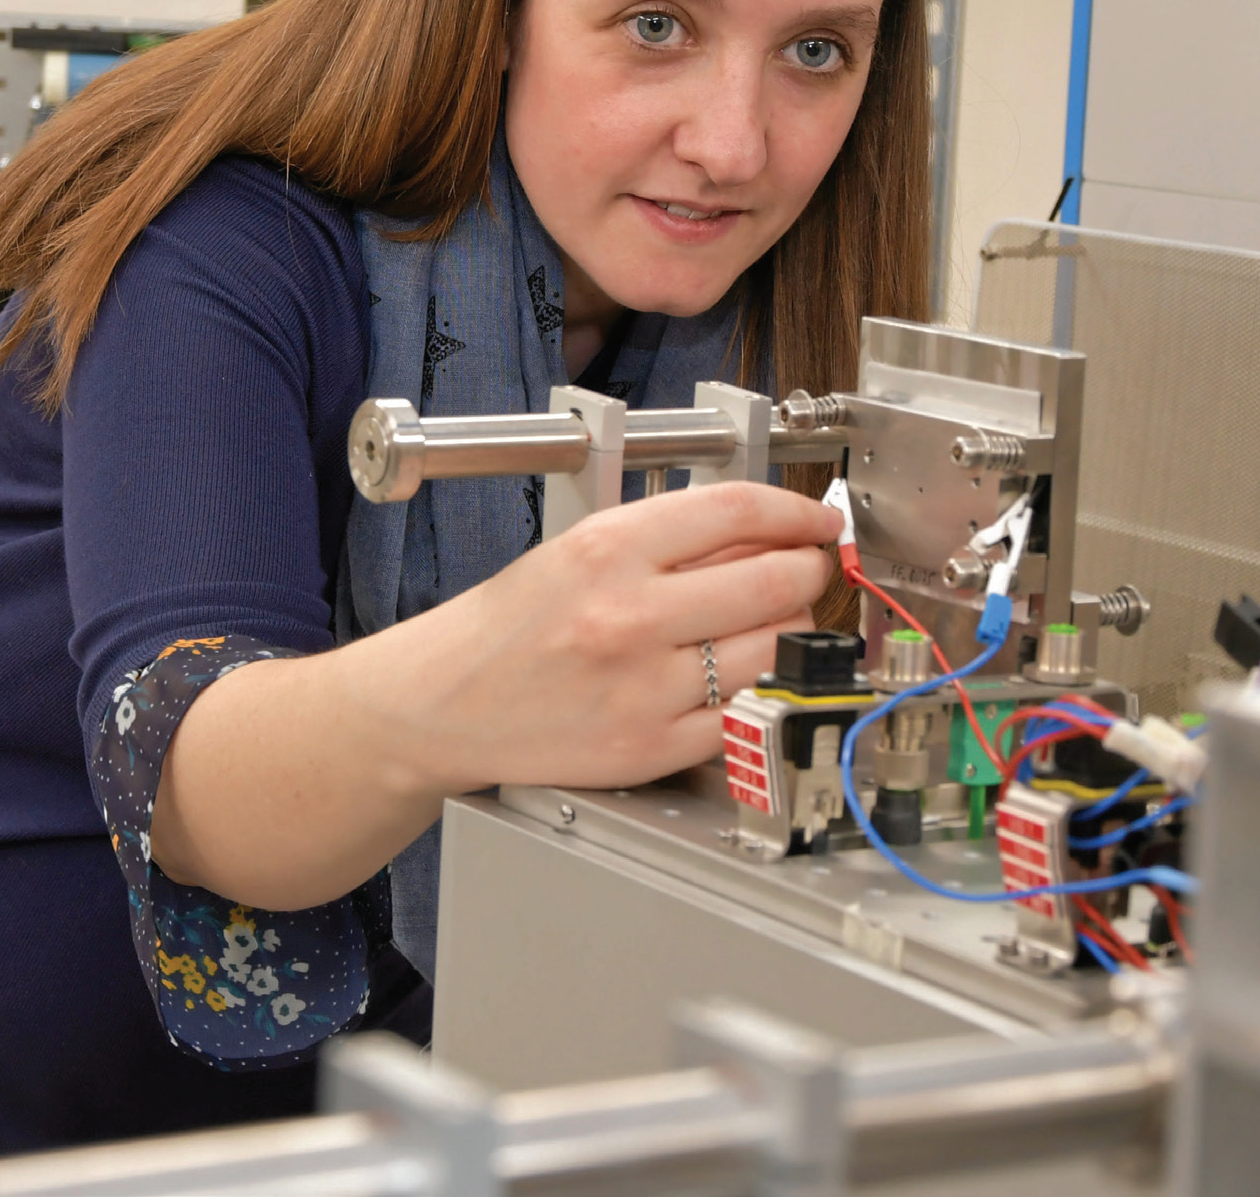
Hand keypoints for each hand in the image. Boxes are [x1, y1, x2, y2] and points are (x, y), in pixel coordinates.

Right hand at [375, 481, 841, 792]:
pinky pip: (744, 713)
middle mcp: (628, 615)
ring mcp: (644, 688)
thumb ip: (668, 539)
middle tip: (807, 568)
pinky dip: (760, 689)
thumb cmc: (507, 626)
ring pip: (774, 648)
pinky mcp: (651, 749)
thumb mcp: (577, 551)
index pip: (739, 510)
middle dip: (808, 569)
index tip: (816, 519)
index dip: (798, 510)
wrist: (443, 703)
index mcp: (606, 549)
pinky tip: (746, 675)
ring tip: (771, 622)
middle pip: (773, 579)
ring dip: (792, 630)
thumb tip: (765, 530)